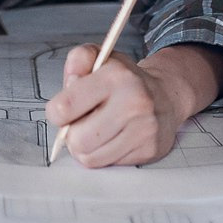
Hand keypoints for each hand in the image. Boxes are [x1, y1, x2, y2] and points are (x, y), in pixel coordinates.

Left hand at [44, 43, 222, 167]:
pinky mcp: (149, 150)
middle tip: (81, 123)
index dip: (56, 113)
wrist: (165, 96)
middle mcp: (133, 103)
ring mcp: (144, 129)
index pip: (65, 107)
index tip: (62, 110)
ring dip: (87, 147)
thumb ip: (77, 61)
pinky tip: (113, 138)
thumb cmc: (125, 80)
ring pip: (91, 157)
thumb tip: (68, 86)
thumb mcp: (100, 57)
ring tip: (95, 131)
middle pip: (77, 140)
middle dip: (72, 134)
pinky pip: (109, 164)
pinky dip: (105, 154)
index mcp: (115, 76)